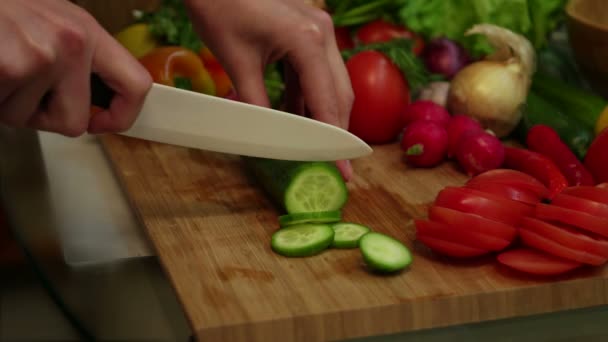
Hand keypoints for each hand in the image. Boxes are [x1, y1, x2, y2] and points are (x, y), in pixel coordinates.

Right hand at [0, 0, 151, 136]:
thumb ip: (76, 59)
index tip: (102, 123)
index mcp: (88, 32)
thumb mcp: (49, 23)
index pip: (136, 85)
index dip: (122, 116)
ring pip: (27, 120)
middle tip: (17, 87)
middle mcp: (72, 43)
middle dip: (41, 116)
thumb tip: (93, 107)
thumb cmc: (2, 10)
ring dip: (7, 103)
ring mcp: (42, 56)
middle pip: (74, 123)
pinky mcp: (11, 68)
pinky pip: (2, 111)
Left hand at [184, 0, 354, 179]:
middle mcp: (322, 34)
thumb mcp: (238, 63)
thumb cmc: (221, 9)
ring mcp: (318, 30)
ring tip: (312, 144)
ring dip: (322, 113)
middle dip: (336, 130)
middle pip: (340, 93)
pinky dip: (308, 95)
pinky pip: (316, 71)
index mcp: (308, 41)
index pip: (328, 102)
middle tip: (335, 164)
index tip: (342, 170)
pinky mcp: (308, 31)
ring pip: (331, 83)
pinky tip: (296, 115)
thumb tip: (268, 138)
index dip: (333, 140)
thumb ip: (258, 104)